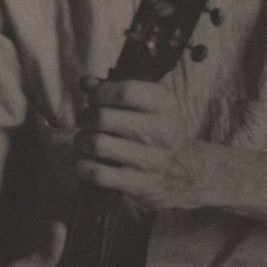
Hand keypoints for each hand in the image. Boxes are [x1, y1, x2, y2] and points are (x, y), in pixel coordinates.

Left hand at [74, 76, 203, 208]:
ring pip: (97, 144)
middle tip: (85, 121)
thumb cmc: (157, 129)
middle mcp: (161, 132)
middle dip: (85, 117)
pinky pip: (97, 173)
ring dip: (81, 141)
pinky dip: (83, 165)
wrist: (186, 171)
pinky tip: (86, 160)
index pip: (124, 92)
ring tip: (84, 141)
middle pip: (103, 118)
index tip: (93, 99)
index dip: (99, 93)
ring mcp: (151, 160)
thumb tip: (86, 82)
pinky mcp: (139, 184)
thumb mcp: (148, 103)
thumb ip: (115, 89)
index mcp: (163, 105)